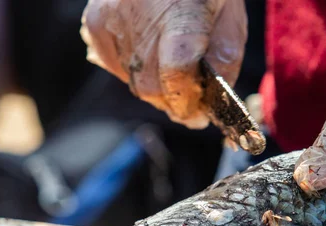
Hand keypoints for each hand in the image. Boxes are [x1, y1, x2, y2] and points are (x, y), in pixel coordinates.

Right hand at [80, 0, 247, 128]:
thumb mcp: (230, 11)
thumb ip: (225, 57)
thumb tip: (212, 98)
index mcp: (182, 16)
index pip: (177, 77)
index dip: (187, 103)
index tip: (198, 114)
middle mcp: (141, 20)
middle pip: (153, 88)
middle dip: (173, 102)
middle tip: (189, 100)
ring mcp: (113, 21)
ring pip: (134, 81)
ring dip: (156, 87)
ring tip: (171, 69)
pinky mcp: (96, 21)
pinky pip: (115, 66)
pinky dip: (133, 70)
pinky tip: (148, 55)